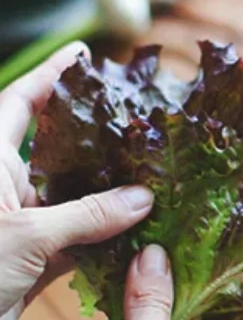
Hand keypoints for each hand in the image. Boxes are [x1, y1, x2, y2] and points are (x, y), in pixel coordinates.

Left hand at [0, 43, 153, 319]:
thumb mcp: (24, 236)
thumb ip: (87, 216)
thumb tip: (143, 198)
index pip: (19, 105)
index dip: (49, 77)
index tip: (81, 56)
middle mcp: (5, 190)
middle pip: (55, 152)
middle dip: (93, 138)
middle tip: (135, 121)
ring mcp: (20, 227)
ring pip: (73, 201)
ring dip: (108, 197)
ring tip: (150, 177)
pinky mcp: (32, 263)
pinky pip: (77, 243)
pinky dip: (104, 241)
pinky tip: (136, 233)